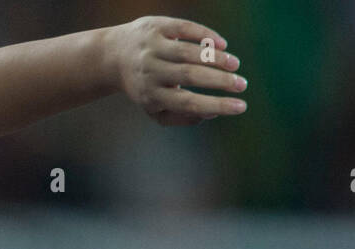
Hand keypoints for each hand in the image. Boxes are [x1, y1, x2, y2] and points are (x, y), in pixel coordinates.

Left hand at [106, 16, 246, 125]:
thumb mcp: (154, 107)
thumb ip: (181, 116)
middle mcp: (150, 71)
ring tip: (235, 65)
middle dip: (221, 81)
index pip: (187, 103)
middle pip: (190, 76)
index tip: (241, 107)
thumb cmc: (144, 86)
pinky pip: (185, 28)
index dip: (216, 105)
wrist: (113, 57)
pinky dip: (206, 35)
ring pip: (189, 52)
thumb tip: (212, 114)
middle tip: (242, 85)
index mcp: (151, 95)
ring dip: (217, 58)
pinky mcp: (156, 27)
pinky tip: (222, 43)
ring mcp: (152, 47)